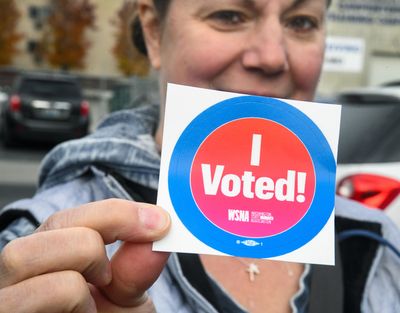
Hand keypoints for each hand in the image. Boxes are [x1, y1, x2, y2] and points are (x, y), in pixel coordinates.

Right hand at [0, 199, 170, 311]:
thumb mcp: (126, 299)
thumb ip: (137, 267)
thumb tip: (158, 227)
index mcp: (52, 255)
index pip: (72, 215)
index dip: (117, 213)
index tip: (161, 224)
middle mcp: (22, 272)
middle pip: (48, 225)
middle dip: (94, 243)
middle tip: (110, 276)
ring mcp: (7, 296)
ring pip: (26, 254)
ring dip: (78, 274)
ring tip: (90, 302)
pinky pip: (26, 296)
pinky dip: (69, 299)